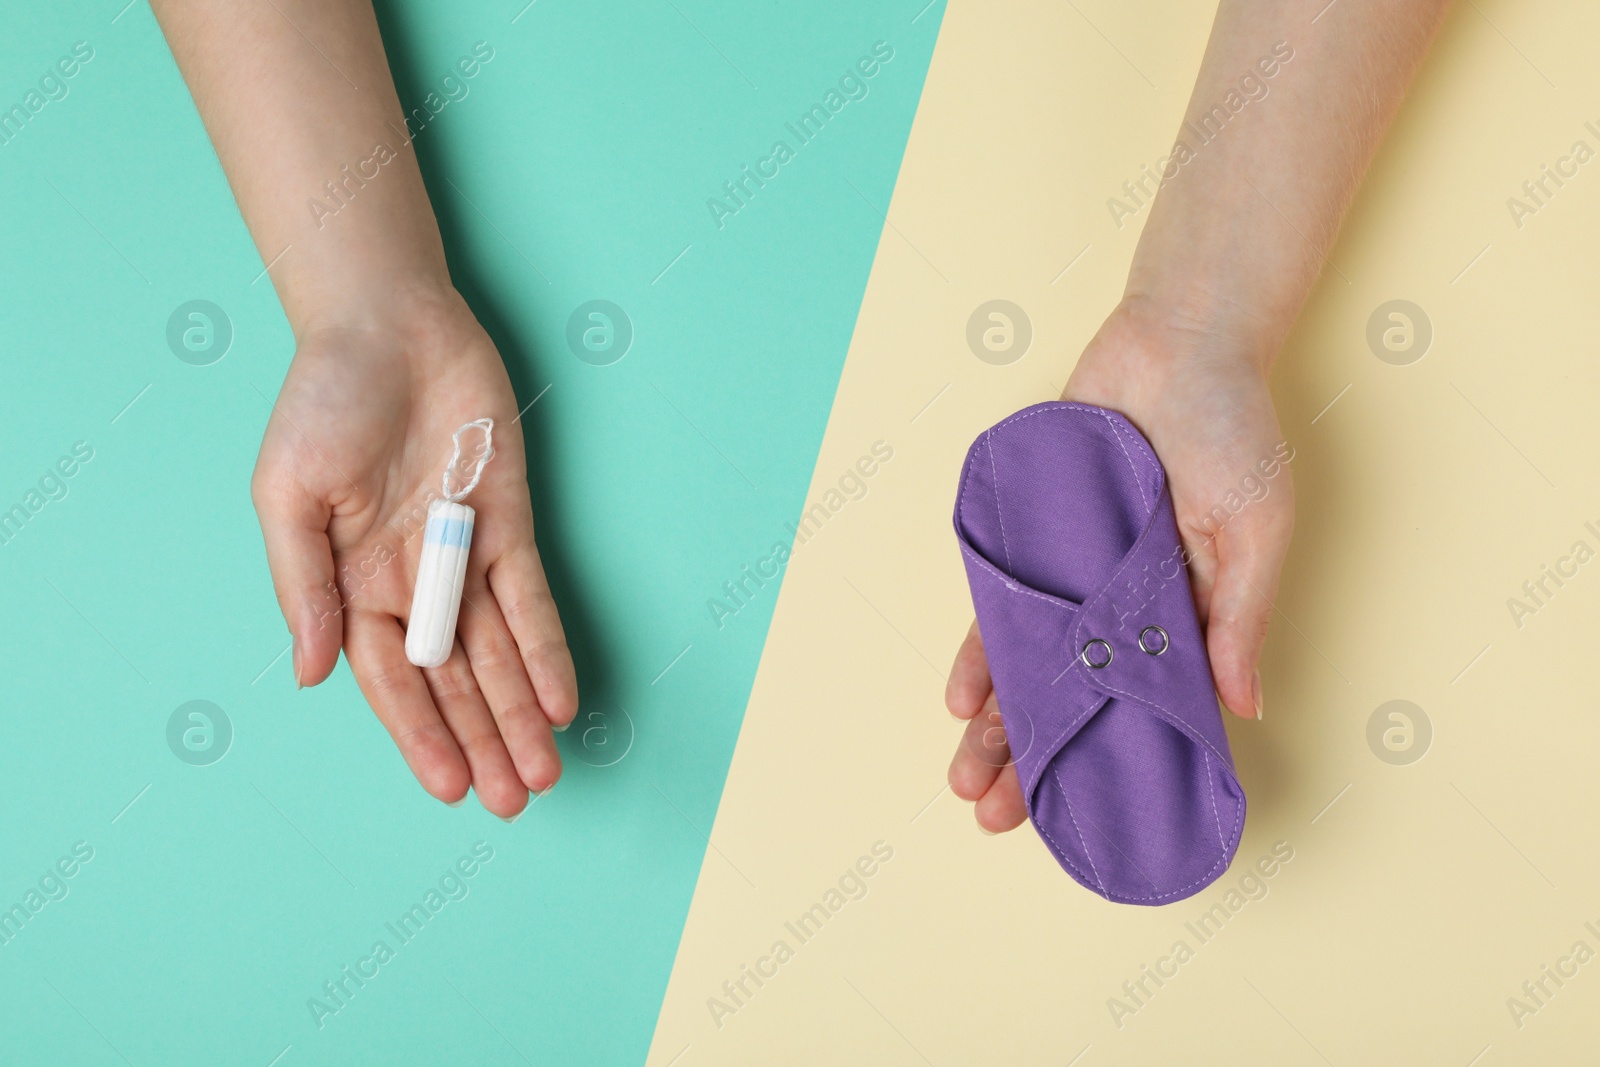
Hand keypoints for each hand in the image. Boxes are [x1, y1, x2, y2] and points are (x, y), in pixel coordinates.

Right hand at [252, 285, 577, 817]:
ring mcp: (463, 553)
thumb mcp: (287, 496)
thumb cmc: (321, 404)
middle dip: (482, 741)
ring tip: (543, 773)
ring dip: (518, 713)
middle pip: (452, 680)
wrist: (386, 325)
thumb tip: (310, 676)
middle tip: (513, 801)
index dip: (420, 734)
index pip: (390, 680)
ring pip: (496, 652)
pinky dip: (546, 648)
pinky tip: (560, 699)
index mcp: (350, 583)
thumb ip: (304, 587)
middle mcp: (411, 580)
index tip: (450, 786)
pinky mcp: (507, 522)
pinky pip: (531, 598)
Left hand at [945, 299, 1292, 832]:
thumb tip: (1242, 706)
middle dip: (1032, 759)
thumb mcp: (1257, 530)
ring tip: (963, 778)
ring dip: (995, 721)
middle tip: (994, 815)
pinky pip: (1002, 601)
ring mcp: (1075, 572)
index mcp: (1182, 616)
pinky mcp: (1036, 534)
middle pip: (1071, 698)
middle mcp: (1122, 605)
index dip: (1110, 761)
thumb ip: (1243, 617)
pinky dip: (981, 648)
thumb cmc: (1233, 431)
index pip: (1138, 709)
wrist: (1179, 342)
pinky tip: (959, 697)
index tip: (1081, 817)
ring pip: (1027, 663)